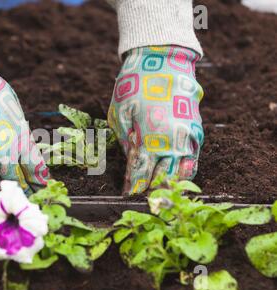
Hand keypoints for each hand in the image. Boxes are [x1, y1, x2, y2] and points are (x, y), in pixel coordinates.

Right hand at [0, 47, 48, 193]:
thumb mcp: (9, 103)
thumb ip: (17, 126)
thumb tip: (19, 141)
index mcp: (17, 136)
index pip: (33, 166)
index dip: (37, 178)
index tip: (39, 185)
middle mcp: (1, 152)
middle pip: (12, 178)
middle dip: (19, 187)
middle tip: (21, 192)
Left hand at [108, 46, 203, 194]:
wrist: (162, 59)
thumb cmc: (135, 86)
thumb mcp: (120, 114)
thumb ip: (128, 143)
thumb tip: (131, 166)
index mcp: (150, 137)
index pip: (141, 172)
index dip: (133, 187)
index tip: (126, 197)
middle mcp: (172, 140)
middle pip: (163, 177)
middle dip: (152, 192)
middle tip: (144, 203)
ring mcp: (187, 135)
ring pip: (182, 171)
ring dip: (171, 185)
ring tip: (160, 194)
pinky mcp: (196, 129)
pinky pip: (194, 157)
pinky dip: (186, 170)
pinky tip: (177, 177)